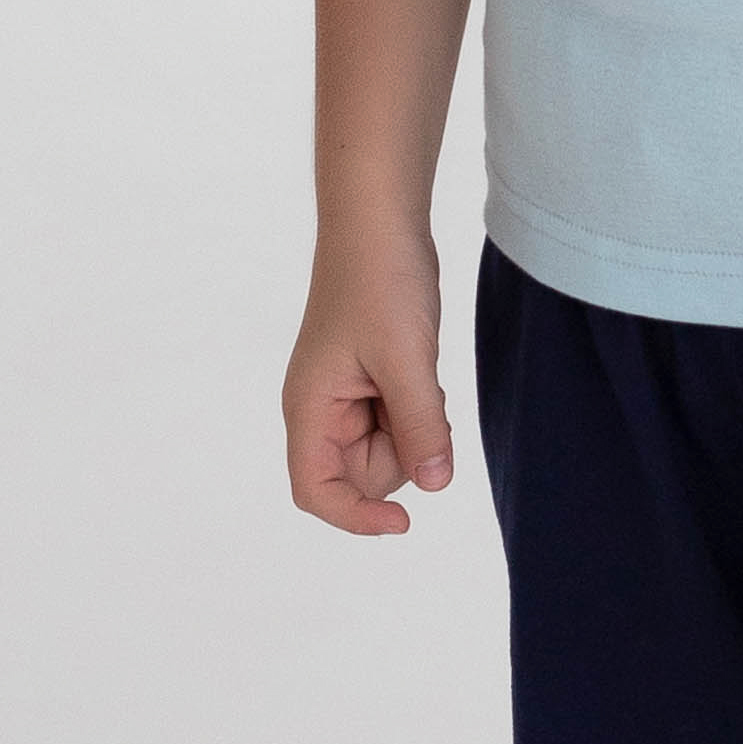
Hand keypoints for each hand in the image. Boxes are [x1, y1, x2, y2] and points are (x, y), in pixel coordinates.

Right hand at [285, 239, 454, 537]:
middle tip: (418, 394)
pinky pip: (401, 421)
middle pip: (362, 475)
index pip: (315, 491)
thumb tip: (434, 486)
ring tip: (419, 371)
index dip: (355, 517)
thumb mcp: (407, 359)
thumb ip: (420, 425)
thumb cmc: (380, 280)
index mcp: (308, 407)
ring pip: (388, 449)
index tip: (405, 521)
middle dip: (401, 452)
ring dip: (415, 426)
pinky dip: (420, 407)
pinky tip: (422, 367)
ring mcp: (346, 396)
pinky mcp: (372, 382)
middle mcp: (320, 408)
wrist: (381, 222)